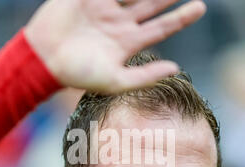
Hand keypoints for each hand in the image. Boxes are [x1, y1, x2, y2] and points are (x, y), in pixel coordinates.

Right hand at [25, 0, 205, 92]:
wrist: (43, 60)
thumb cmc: (77, 74)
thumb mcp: (115, 81)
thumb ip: (145, 77)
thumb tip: (176, 69)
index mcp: (127, 43)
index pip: (161, 27)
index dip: (181, 17)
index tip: (201, 6)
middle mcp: (120, 23)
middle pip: (152, 3)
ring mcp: (105, 8)